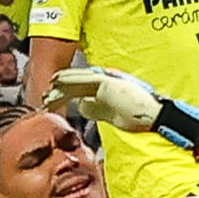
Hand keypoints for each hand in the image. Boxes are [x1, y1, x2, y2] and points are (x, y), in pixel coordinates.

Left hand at [50, 63, 164, 131]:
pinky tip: (57, 81)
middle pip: (77, 85)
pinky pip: (85, 79)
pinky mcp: (107, 82)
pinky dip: (69, 79)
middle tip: (45, 98)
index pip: (81, 90)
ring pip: (78, 82)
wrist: (153, 117)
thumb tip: (81, 106)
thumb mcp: (111, 115)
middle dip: (59, 91)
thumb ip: (96, 109)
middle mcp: (105, 82)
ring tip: (46, 92)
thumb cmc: (138, 118)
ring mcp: (107, 80)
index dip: (65, 94)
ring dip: (60, 86)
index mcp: (106, 89)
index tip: (51, 101)